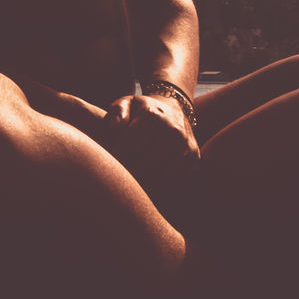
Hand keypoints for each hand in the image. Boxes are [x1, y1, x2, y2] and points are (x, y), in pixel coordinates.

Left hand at [102, 93, 200, 213]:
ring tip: (130, 194)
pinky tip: (147, 193)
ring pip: (162, 180)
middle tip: (115, 188)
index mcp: (152, 118)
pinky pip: (176, 184)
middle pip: (147, 167)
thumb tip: (114, 127)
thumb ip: (117, 112)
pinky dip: (161, 193)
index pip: (130, 146)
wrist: (174, 109)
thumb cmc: (141, 111)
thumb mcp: (126, 103)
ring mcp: (186, 147)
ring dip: (145, 190)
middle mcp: (173, 132)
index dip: (115, 162)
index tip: (104, 171)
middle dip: (129, 180)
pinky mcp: (194, 161)